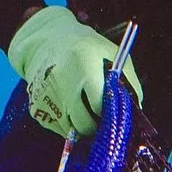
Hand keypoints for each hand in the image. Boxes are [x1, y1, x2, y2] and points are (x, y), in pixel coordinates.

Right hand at [7, 5, 142, 137]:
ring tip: (84, 107)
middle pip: (84, 124)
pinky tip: (69, 104)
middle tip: (101, 118)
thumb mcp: (112, 54)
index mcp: (84, 66)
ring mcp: (46, 96)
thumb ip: (127, 81)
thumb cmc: (85, 48)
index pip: (99, 106)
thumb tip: (135, 111)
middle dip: (96, 126)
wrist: (45, 41)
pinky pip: (58, 128)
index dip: (109, 114)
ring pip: (71, 130)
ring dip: (81, 125)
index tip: (113, 113)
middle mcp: (63, 82)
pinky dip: (67, 122)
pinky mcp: (35, 108)